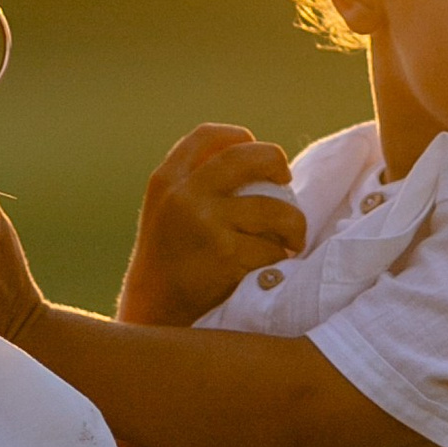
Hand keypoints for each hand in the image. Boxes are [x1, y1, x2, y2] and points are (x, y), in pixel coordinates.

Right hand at [118, 125, 306, 326]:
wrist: (153, 311)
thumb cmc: (170, 258)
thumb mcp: (166, 209)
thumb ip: (195, 181)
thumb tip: (255, 157)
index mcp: (167, 179)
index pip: (207, 136)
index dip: (239, 136)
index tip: (255, 153)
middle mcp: (184, 195)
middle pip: (248, 156)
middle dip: (277, 163)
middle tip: (287, 181)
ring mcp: (206, 223)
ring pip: (275, 209)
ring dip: (294, 226)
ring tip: (292, 239)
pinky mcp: (227, 255)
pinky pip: (273, 250)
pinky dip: (278, 260)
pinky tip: (269, 269)